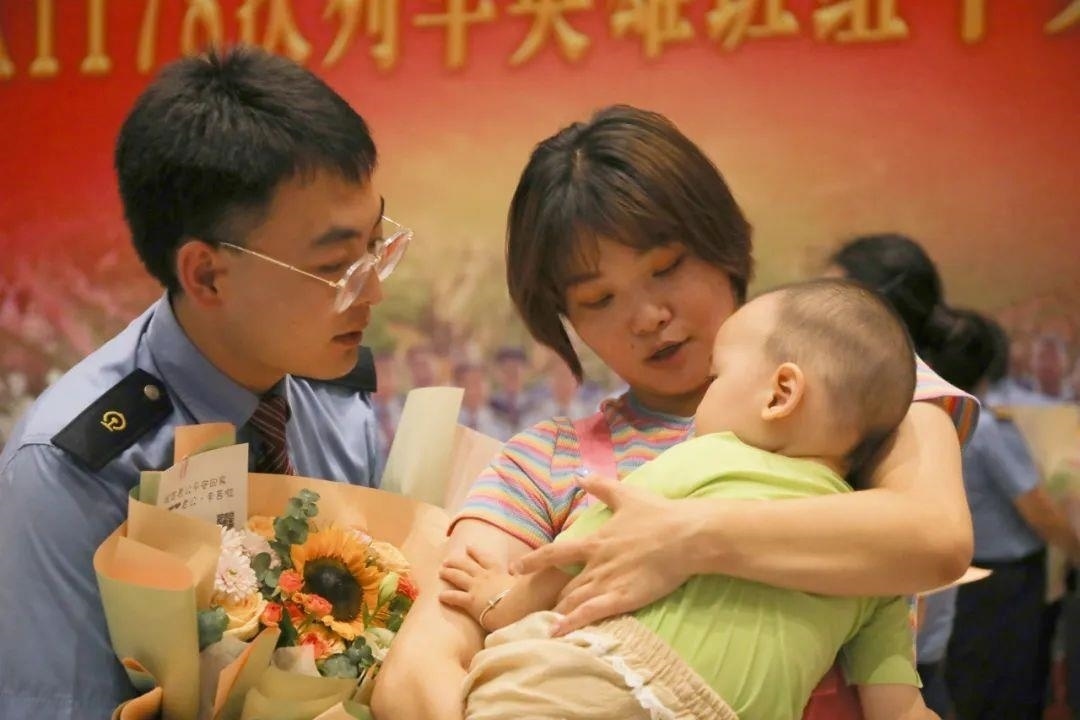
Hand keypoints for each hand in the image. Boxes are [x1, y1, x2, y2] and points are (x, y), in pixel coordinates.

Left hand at [438, 545, 514, 623]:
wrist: (514, 609)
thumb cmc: (521, 597)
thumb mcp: (522, 582)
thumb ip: (517, 574)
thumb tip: (514, 566)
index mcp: (497, 572)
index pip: (485, 559)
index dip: (476, 553)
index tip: (468, 547)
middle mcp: (484, 577)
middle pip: (467, 566)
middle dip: (456, 562)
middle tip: (447, 560)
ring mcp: (476, 588)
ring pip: (458, 577)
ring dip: (449, 573)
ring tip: (441, 571)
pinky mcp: (470, 601)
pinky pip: (456, 597)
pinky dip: (448, 596)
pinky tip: (440, 596)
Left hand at [511, 472, 693, 635]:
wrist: (687, 535)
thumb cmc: (659, 514)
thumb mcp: (626, 494)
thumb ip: (600, 486)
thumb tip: (580, 474)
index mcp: (595, 541)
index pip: (555, 553)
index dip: (533, 561)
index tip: (514, 569)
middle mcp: (597, 563)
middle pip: (564, 585)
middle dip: (551, 598)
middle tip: (538, 608)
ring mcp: (609, 582)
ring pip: (574, 601)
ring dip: (558, 613)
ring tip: (544, 625)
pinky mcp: (624, 598)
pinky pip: (591, 613)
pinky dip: (572, 623)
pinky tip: (558, 633)